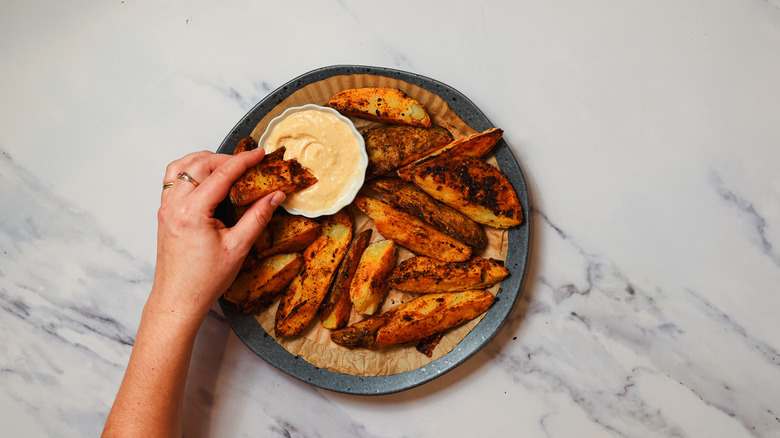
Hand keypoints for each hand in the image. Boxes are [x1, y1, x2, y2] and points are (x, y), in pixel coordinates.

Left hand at [150, 148, 284, 323]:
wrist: (178, 300)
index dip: (243, 161)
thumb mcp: (238, 248)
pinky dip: (191, 172)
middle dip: (226, 159)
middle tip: (248, 164)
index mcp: (192, 212)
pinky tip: (207, 181)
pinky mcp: (164, 213)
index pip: (221, 174)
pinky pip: (173, 179)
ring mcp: (166, 208)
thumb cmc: (204, 280)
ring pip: (182, 167)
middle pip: (200, 164)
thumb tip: (275, 196)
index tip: (259, 154)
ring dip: (205, 161)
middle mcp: (174, 205)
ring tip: (227, 168)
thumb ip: (257, 217)